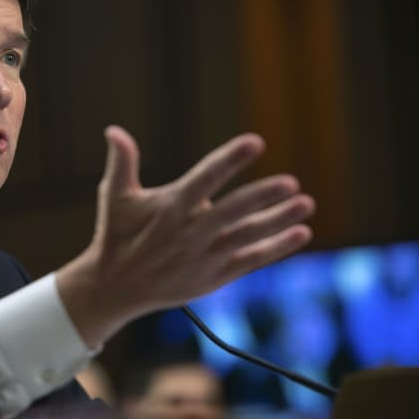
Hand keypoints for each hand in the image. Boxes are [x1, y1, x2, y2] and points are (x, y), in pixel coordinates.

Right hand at [56, 126, 314, 346]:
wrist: (115, 288)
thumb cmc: (116, 236)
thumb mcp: (114, 197)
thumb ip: (121, 162)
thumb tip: (113, 130)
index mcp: (169, 208)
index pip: (205, 179)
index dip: (230, 160)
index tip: (255, 142)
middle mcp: (189, 233)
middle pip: (233, 211)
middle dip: (262, 197)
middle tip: (291, 183)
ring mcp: (203, 257)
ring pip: (247, 236)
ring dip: (278, 221)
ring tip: (305, 203)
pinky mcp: (213, 277)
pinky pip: (250, 260)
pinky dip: (275, 248)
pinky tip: (299, 233)